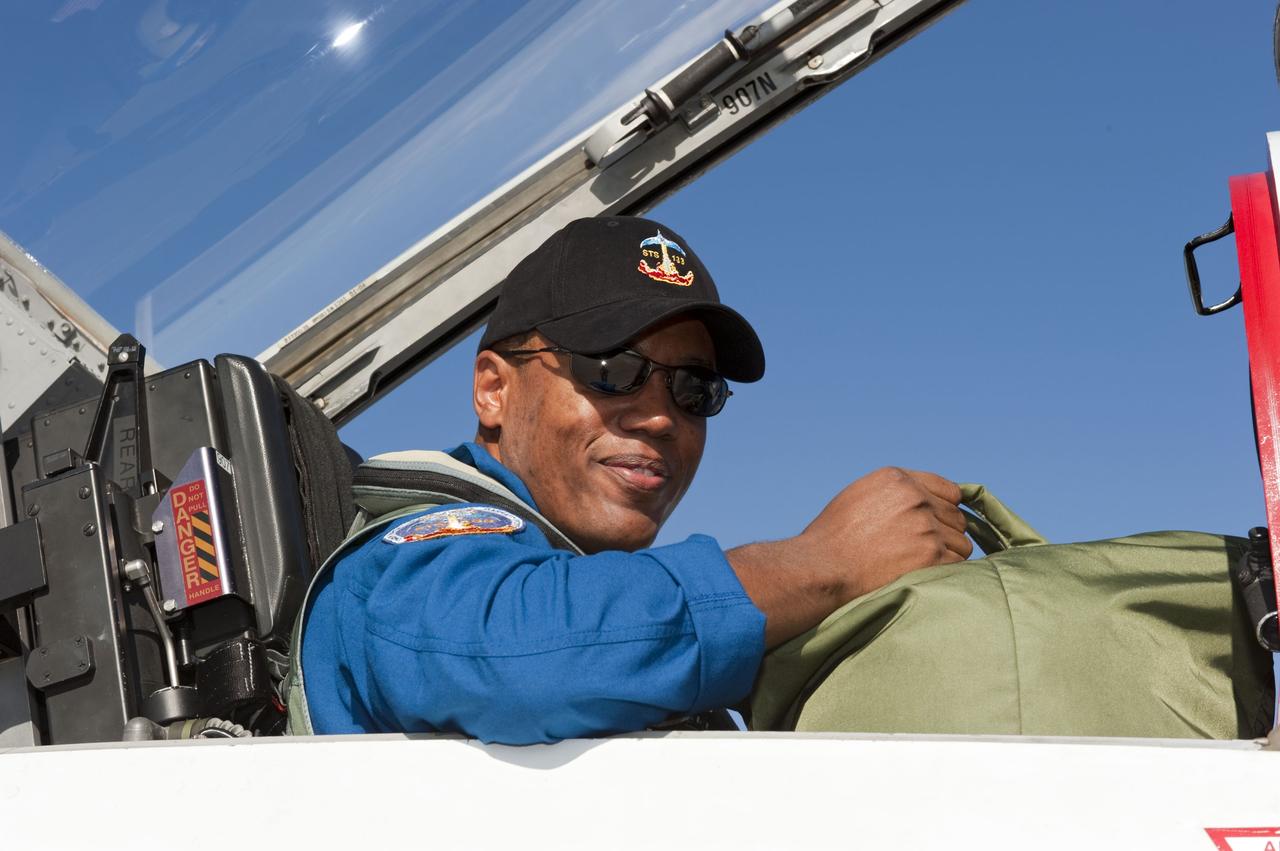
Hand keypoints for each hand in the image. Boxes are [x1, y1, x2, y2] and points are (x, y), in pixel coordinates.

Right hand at [727, 467, 970, 646]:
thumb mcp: (860, 496)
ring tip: (918, 565)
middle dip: (944, 534)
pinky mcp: (932, 556)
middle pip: (956, 518)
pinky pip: (957, 564)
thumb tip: (925, 502)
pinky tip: (922, 575)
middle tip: (920, 551)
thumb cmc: (833, 538)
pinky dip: (944, 573)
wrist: (823, 568)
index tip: (937, 524)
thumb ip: (895, 494)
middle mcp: (916, 498)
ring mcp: (926, 527)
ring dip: (946, 555)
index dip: (944, 509)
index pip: (948, 490)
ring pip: (961, 543)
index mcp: (897, 479)